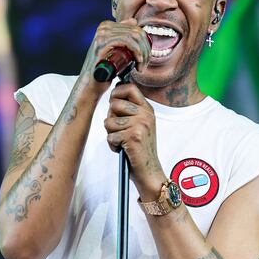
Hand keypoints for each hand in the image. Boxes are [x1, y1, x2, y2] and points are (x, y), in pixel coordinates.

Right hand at [79, 19, 151, 95]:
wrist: (91, 83)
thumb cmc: (104, 69)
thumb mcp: (116, 49)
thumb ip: (122, 35)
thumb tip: (134, 21)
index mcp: (107, 25)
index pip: (136, 28)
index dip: (146, 44)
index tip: (145, 58)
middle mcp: (104, 26)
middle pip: (136, 32)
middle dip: (146, 49)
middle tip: (144, 64)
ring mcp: (102, 33)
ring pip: (134, 37)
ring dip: (143, 53)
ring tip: (141, 67)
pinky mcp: (103, 42)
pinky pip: (128, 42)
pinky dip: (137, 51)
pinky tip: (138, 62)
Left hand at [104, 83, 165, 197]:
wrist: (149, 170)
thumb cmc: (140, 149)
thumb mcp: (139, 124)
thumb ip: (129, 110)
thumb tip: (113, 96)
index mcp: (147, 109)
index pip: (130, 88)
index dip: (117, 93)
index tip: (114, 103)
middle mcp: (145, 114)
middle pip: (115, 104)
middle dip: (111, 118)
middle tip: (120, 130)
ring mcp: (140, 125)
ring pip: (109, 121)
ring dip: (111, 134)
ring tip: (123, 141)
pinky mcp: (133, 136)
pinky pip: (110, 136)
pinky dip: (112, 145)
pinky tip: (123, 149)